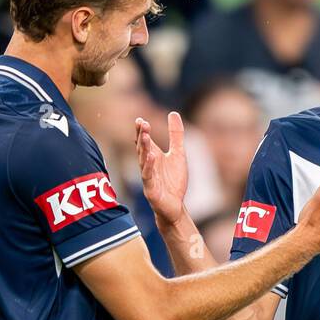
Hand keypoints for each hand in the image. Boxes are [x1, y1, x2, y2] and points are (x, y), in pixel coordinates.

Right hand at [136, 112, 187, 229]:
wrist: (175, 206)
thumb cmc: (174, 181)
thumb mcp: (178, 154)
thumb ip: (175, 135)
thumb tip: (173, 113)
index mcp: (154, 156)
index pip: (145, 141)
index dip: (142, 131)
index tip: (140, 120)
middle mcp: (148, 165)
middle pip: (143, 148)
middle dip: (142, 136)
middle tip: (142, 123)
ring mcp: (148, 177)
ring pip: (143, 161)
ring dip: (144, 148)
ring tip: (145, 136)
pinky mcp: (151, 189)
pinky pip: (148, 176)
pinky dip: (149, 167)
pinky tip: (151, 157)